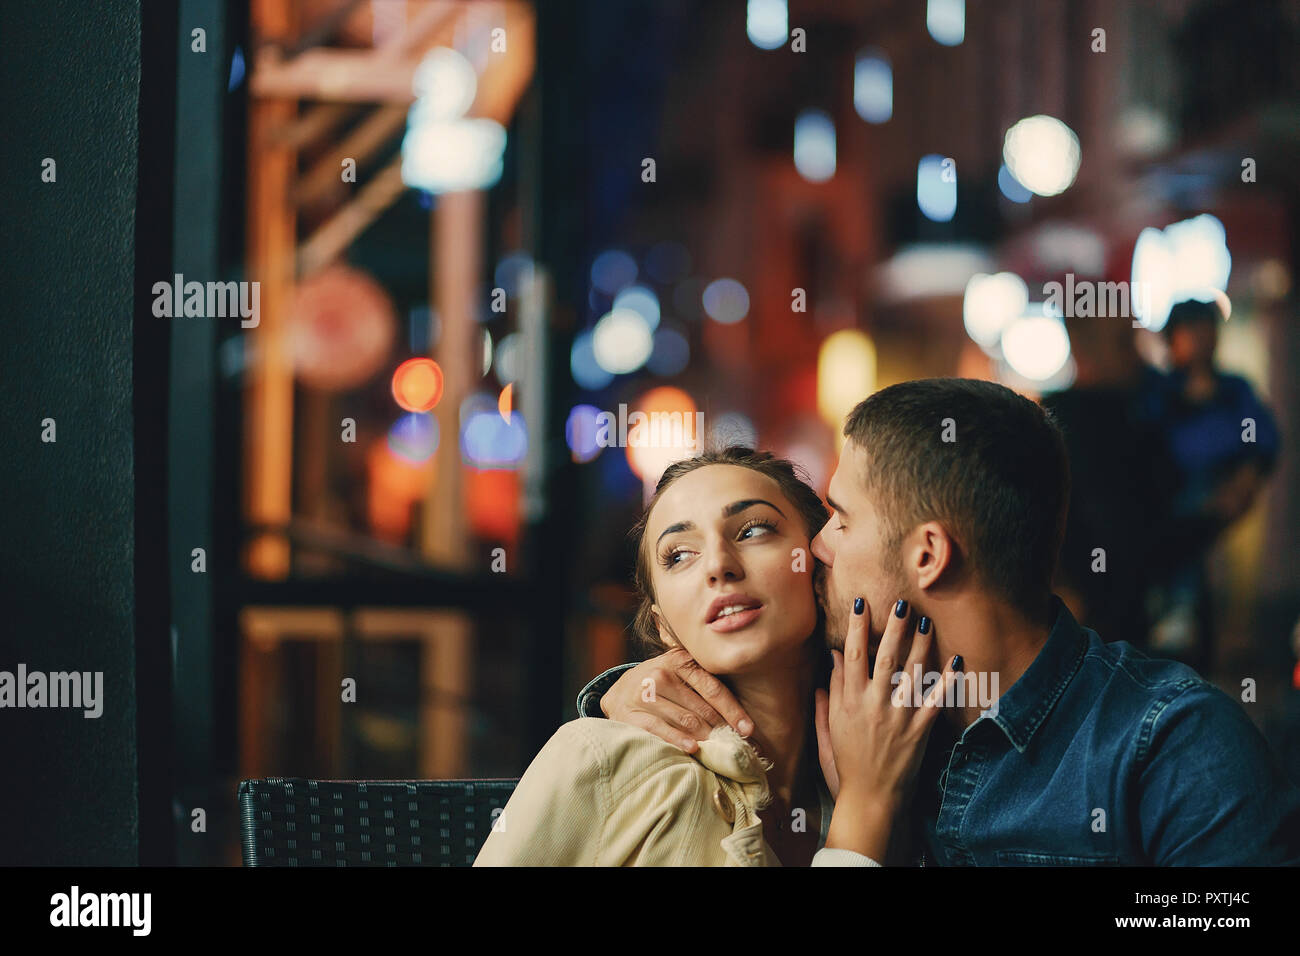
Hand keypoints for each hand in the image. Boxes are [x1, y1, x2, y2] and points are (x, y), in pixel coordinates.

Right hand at [599, 646, 753, 752]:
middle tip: (739, 746)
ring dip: (707, 739)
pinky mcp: (630, 713)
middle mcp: (661, 673)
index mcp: (680, 660)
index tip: (748, 730)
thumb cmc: (662, 686)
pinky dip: (679, 740)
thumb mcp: (680, 674)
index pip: (713, 688)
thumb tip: (743, 717)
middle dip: (723, 730)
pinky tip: (693, 748)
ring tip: (721, 751)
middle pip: (701, 709)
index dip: (733, 710)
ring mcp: (644, 693)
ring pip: (685, 721)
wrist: (620, 691)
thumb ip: (705, 686)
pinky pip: (660, 730)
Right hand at [820, 597, 954, 859]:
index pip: (853, 656)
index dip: (857, 628)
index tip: (861, 604)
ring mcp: (898, 717)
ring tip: (927, 621)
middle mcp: (873, 705)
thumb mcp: (830, 728)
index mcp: (849, 702)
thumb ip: (830, 692)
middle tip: (901, 603)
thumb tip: (832, 660)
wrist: (870, 799)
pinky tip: (956, 659)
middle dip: (893, 628)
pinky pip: (936, 701)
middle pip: (885, 657)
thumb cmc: (845, 764)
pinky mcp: (919, 731)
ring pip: (911, 673)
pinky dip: (947, 680)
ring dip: (921, 645)